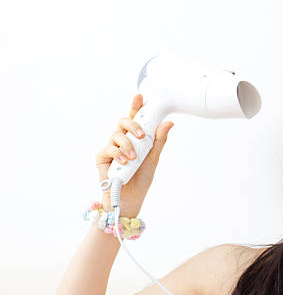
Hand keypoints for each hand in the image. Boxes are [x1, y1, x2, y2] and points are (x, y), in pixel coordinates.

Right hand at [94, 94, 173, 216]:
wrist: (131, 197)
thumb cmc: (141, 177)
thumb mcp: (153, 158)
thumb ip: (159, 140)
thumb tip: (169, 123)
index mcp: (134, 137)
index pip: (135, 119)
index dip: (136, 107)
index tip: (140, 97)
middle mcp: (122, 139)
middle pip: (123, 122)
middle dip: (133, 124)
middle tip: (142, 135)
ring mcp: (111, 147)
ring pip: (116, 135)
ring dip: (127, 144)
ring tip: (133, 157)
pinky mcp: (102, 157)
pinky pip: (108, 149)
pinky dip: (118, 153)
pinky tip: (124, 161)